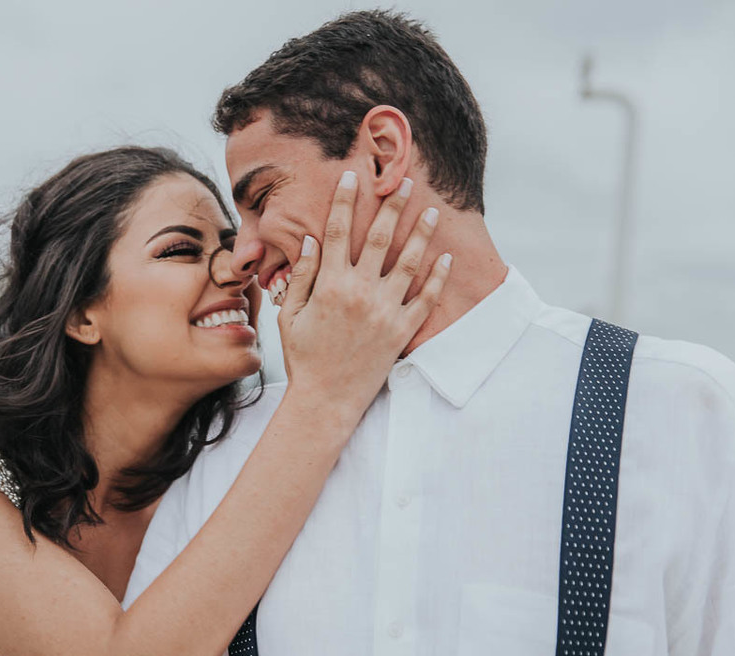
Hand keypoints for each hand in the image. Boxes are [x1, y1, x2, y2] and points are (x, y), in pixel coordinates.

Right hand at [277, 172, 450, 434]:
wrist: (326, 399)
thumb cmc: (303, 358)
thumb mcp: (289, 316)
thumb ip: (300, 277)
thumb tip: (311, 241)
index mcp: (329, 286)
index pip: (337, 232)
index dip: (345, 202)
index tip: (353, 177)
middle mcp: (359, 292)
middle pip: (380, 238)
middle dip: (392, 206)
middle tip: (404, 183)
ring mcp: (384, 311)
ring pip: (409, 263)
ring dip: (422, 234)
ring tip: (432, 211)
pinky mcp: (401, 331)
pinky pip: (425, 298)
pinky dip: (437, 277)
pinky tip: (444, 257)